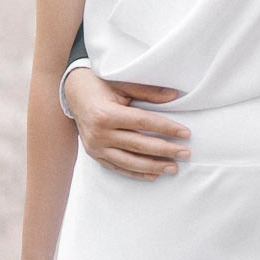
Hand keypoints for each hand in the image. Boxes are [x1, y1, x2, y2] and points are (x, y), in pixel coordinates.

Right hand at [65, 68, 191, 180]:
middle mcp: (99, 133)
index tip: (186, 134)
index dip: (166, 128)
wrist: (73, 93)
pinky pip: (118, 168)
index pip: (143, 123)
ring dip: (153, 166)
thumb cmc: (101, 85)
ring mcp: (95, 147)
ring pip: (129, 162)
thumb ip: (148, 92)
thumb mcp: (123, 84)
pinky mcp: (94, 155)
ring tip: (173, 168)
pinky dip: (136, 173)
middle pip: (139, 145)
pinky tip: (153, 175)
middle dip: (165, 150)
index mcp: (106, 114)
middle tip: (186, 154)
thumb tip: (174, 96)